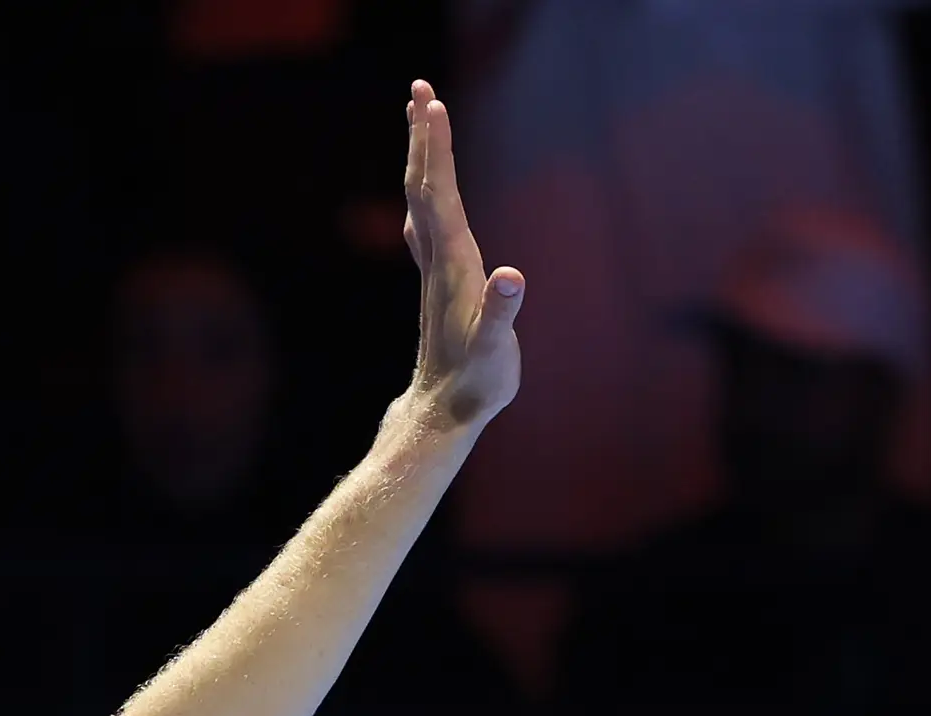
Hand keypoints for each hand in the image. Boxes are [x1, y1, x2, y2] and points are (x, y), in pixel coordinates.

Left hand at [399, 79, 521, 434]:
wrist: (442, 413)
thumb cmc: (474, 384)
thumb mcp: (494, 353)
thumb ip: (501, 314)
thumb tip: (510, 278)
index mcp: (453, 264)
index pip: (440, 194)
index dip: (437, 149)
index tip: (433, 104)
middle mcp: (437, 259)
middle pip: (423, 185)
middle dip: (423, 136)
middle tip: (420, 88)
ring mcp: (434, 270)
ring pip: (421, 200)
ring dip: (421, 156)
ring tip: (420, 119)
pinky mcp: (438, 282)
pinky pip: (427, 222)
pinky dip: (426, 191)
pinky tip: (425, 191)